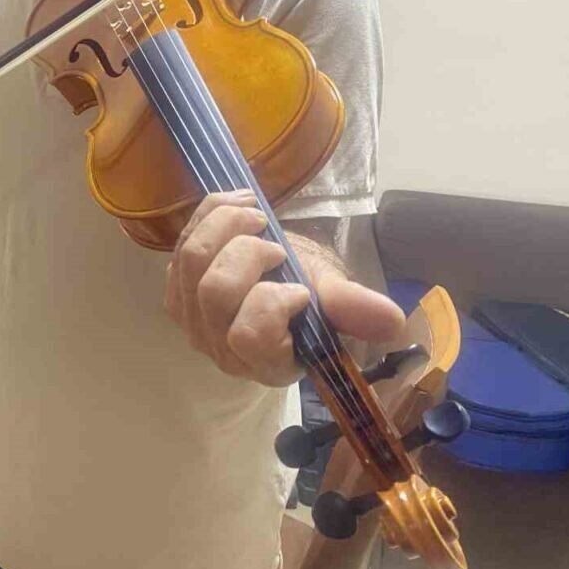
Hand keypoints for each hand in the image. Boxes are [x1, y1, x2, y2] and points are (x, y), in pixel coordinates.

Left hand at [164, 190, 404, 386]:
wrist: (284, 277)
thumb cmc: (312, 292)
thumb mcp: (336, 297)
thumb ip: (355, 309)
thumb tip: (393, 321)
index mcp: (267, 363)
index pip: (250, 336)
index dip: (272, 301)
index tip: (299, 287)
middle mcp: (221, 349)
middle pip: (214, 293)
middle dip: (247, 254)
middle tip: (276, 244)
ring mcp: (192, 320)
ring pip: (190, 261)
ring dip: (226, 225)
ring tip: (257, 215)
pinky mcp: (176, 289)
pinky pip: (181, 242)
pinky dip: (210, 214)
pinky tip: (239, 205)